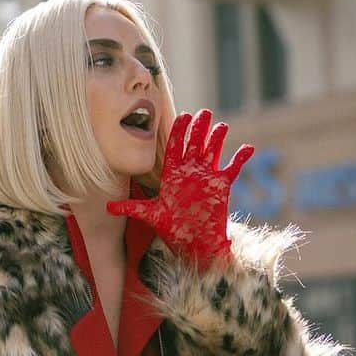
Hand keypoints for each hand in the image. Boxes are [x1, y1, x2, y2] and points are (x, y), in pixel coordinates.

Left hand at [106, 109, 253, 270]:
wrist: (193, 244)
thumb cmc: (172, 229)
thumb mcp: (151, 216)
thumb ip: (132, 207)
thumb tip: (107, 207)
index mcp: (173, 174)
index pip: (174, 147)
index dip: (179, 131)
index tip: (183, 116)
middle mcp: (190, 171)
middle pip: (194, 143)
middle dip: (199, 128)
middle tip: (204, 112)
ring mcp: (207, 177)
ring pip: (213, 151)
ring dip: (218, 138)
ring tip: (222, 125)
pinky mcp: (221, 186)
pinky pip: (233, 168)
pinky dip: (240, 158)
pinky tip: (248, 148)